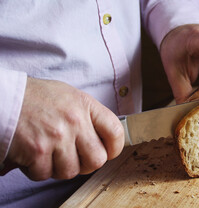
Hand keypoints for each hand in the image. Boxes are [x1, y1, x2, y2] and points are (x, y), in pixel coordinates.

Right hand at [6, 77, 123, 180]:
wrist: (5, 97)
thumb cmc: (37, 97)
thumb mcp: (70, 96)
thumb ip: (89, 116)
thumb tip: (104, 139)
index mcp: (85, 105)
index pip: (116, 131)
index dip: (115, 147)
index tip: (109, 151)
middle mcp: (74, 121)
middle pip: (97, 159)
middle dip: (87, 164)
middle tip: (77, 158)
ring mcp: (57, 137)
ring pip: (71, 171)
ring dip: (60, 167)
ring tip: (50, 153)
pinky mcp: (37, 151)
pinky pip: (45, 174)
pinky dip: (38, 169)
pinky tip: (34, 154)